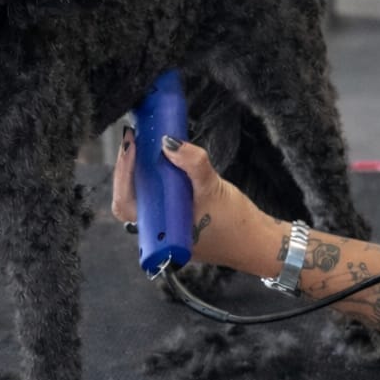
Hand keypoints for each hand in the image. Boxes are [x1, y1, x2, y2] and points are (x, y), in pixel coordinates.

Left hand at [111, 129, 267, 271]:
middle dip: (128, 166)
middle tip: (134, 137)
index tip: (130, 145)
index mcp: (159, 231)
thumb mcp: (213, 187)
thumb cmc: (235, 224)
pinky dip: (155, 176)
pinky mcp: (176, 217)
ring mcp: (166, 225)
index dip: (122, 173)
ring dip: (140, 169)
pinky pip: (157, 195)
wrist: (256, 241)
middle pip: (129, 195)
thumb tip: (168, 142)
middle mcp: (158, 230)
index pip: (125, 201)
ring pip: (142, 195)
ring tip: (144, 142)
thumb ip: (193, 163)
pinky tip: (161, 158)